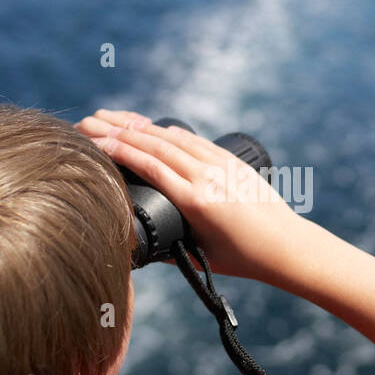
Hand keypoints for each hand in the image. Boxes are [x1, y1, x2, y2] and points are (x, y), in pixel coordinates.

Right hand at [75, 110, 304, 280]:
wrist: (287, 245)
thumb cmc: (243, 258)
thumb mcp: (199, 257)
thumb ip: (166, 251)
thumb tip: (134, 245)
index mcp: (196, 202)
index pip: (149, 166)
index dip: (117, 151)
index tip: (92, 142)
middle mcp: (207, 177)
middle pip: (154, 144)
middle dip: (117, 131)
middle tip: (87, 121)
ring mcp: (220, 165)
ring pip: (171, 137)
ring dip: (137, 125)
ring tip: (108, 116)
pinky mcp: (229, 160)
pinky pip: (191, 139)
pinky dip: (164, 130)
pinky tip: (146, 125)